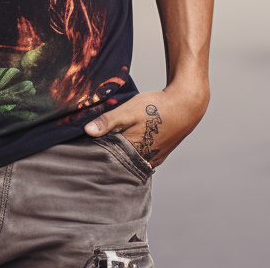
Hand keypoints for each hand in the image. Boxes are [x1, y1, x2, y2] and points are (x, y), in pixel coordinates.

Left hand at [84, 82, 208, 168]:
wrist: (185, 106)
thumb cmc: (157, 107)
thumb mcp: (129, 110)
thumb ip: (108, 121)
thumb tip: (87, 131)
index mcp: (133, 153)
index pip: (108, 159)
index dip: (95, 153)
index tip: (84, 148)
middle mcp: (143, 161)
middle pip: (119, 162)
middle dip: (107, 156)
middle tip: (93, 147)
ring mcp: (152, 159)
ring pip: (130, 161)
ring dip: (120, 154)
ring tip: (109, 144)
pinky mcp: (158, 155)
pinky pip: (140, 158)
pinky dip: (132, 152)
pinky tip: (127, 143)